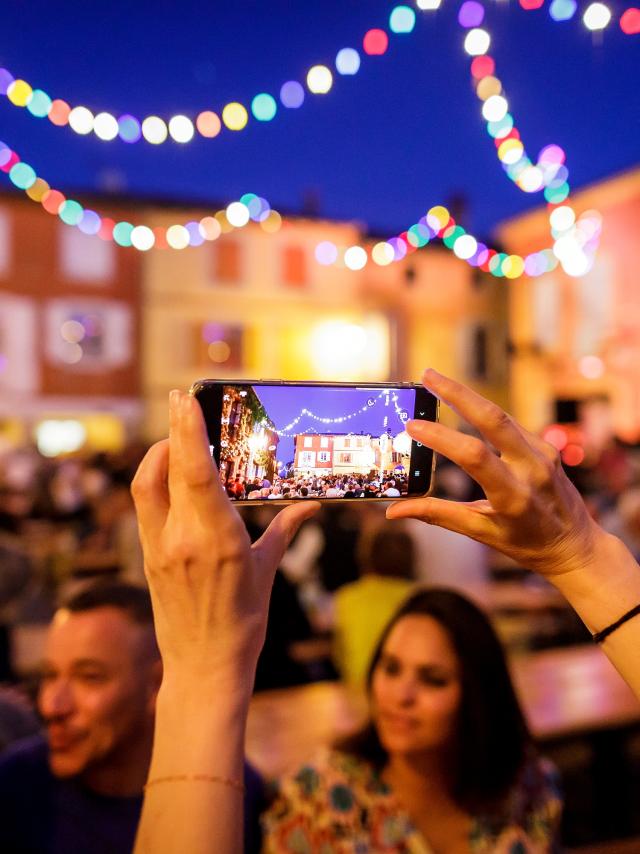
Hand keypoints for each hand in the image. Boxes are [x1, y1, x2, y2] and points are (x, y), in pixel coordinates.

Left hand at [131, 390, 319, 688]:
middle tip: (182, 402)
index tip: (183, 399)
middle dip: (173, 430)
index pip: (196, 473)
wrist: (205, 667)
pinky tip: (172, 474)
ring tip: (177, 436)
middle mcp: (183, 539)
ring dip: (159, 453)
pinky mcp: (148, 557)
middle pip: (166, 470)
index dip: (187, 431)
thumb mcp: (266, 571)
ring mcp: (160, 548)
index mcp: (218, 540)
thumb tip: (312, 506)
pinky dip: (156, 481)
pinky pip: (146, 506)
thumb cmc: (244, 621)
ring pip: (147, 485)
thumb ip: (285, 529)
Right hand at [387, 369, 603, 578]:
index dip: (442, 438)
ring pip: (500, 415)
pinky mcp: (546, 447)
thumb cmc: (526, 544)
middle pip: (493, 419)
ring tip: (435, 381)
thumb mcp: (481, 534)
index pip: (474, 457)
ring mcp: (543, 454)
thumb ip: (438, 515)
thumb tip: (394, 511)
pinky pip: (509, 423)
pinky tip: (460, 401)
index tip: (412, 426)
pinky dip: (482, 411)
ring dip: (467, 396)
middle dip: (458, 393)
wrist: (575, 545)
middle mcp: (532, 470)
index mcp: (514, 497)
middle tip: (427, 375)